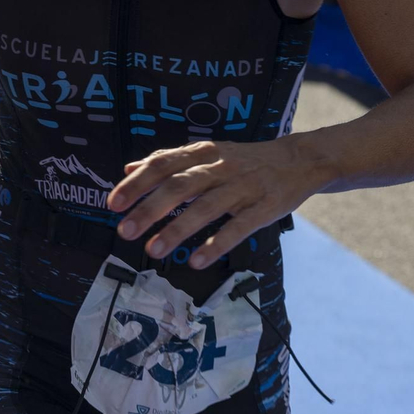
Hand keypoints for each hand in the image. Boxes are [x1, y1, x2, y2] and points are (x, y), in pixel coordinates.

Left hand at [105, 137, 334, 269]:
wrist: (299, 160)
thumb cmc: (245, 160)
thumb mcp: (207, 153)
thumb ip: (169, 161)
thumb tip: (129, 168)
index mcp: (203, 152)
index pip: (163, 164)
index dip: (137, 183)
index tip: (113, 203)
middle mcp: (220, 167)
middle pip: (180, 185)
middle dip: (150, 208)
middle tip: (124, 230)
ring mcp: (243, 187)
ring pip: (206, 207)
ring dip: (177, 229)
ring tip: (153, 250)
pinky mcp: (264, 209)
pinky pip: (237, 228)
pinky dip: (216, 244)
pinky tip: (196, 261)